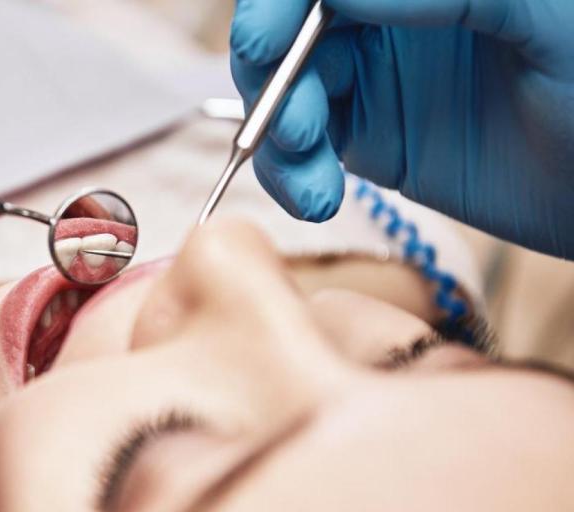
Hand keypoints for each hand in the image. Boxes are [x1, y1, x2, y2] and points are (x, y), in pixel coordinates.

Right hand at [230, 0, 573, 257]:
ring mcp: (376, 75)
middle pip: (289, 28)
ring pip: (286, 90)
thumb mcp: (542, 20)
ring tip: (311, 184)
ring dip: (278, 138)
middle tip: (289, 128)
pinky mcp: (369, 137)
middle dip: (272, 79)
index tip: (265, 47)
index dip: (278, 6)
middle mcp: (391, 15)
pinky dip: (290, 174)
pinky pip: (301, 148)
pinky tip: (314, 197)